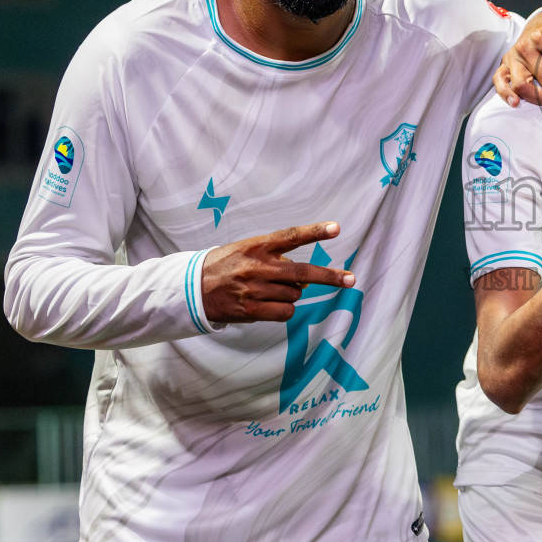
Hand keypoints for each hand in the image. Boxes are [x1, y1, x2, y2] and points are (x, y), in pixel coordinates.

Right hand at [201, 221, 354, 323]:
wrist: (192, 287)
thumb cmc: (225, 265)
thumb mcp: (247, 250)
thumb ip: (275, 257)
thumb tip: (304, 280)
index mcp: (257, 245)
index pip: (291, 236)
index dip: (315, 231)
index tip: (336, 228)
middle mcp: (258, 266)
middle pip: (302, 273)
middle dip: (329, 277)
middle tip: (350, 280)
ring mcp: (254, 289)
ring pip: (294, 294)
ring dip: (291, 294)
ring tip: (270, 290)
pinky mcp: (251, 309)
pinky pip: (285, 312)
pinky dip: (285, 309)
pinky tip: (270, 304)